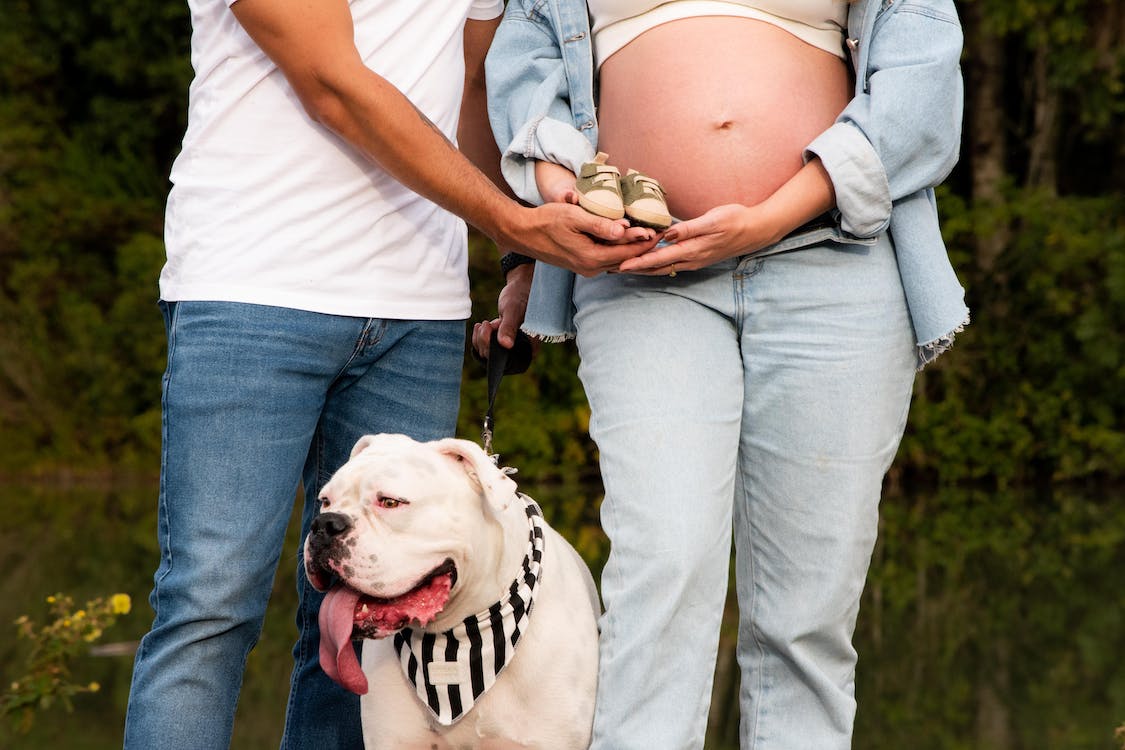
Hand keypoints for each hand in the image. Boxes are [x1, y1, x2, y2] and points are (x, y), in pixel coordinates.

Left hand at [472, 263, 534, 360]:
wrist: (520, 287)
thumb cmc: (521, 296)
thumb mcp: (514, 311)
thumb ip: (509, 327)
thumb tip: (506, 345)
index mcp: (530, 348)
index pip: (509, 362)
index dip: (494, 352)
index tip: (489, 331)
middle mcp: (521, 351)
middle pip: (495, 358)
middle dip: (485, 341)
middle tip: (487, 324)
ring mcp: (511, 347)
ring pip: (488, 353)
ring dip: (481, 339)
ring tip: (486, 323)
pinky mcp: (502, 341)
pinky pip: (486, 347)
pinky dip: (480, 337)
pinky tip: (482, 326)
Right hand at [529, 162, 659, 265]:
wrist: (523, 233)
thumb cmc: (547, 220)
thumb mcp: (574, 216)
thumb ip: (600, 225)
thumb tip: (624, 230)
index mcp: (592, 257)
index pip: (628, 251)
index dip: (647, 241)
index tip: (663, 232)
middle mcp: (591, 268)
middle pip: (626, 257)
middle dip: (644, 247)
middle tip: (663, 234)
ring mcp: (586, 268)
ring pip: (617, 259)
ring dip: (632, 248)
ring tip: (650, 236)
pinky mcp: (582, 264)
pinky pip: (607, 258)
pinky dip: (619, 250)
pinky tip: (627, 240)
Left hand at [616, 204, 781, 274]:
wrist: (756, 230)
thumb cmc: (735, 220)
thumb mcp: (714, 220)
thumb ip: (690, 228)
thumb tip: (667, 234)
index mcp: (692, 249)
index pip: (659, 259)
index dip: (638, 262)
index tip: (619, 265)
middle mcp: (691, 259)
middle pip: (657, 268)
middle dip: (635, 269)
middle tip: (612, 269)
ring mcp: (694, 261)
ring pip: (664, 269)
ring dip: (644, 270)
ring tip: (624, 268)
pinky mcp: (697, 258)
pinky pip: (672, 265)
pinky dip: (657, 266)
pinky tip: (648, 263)